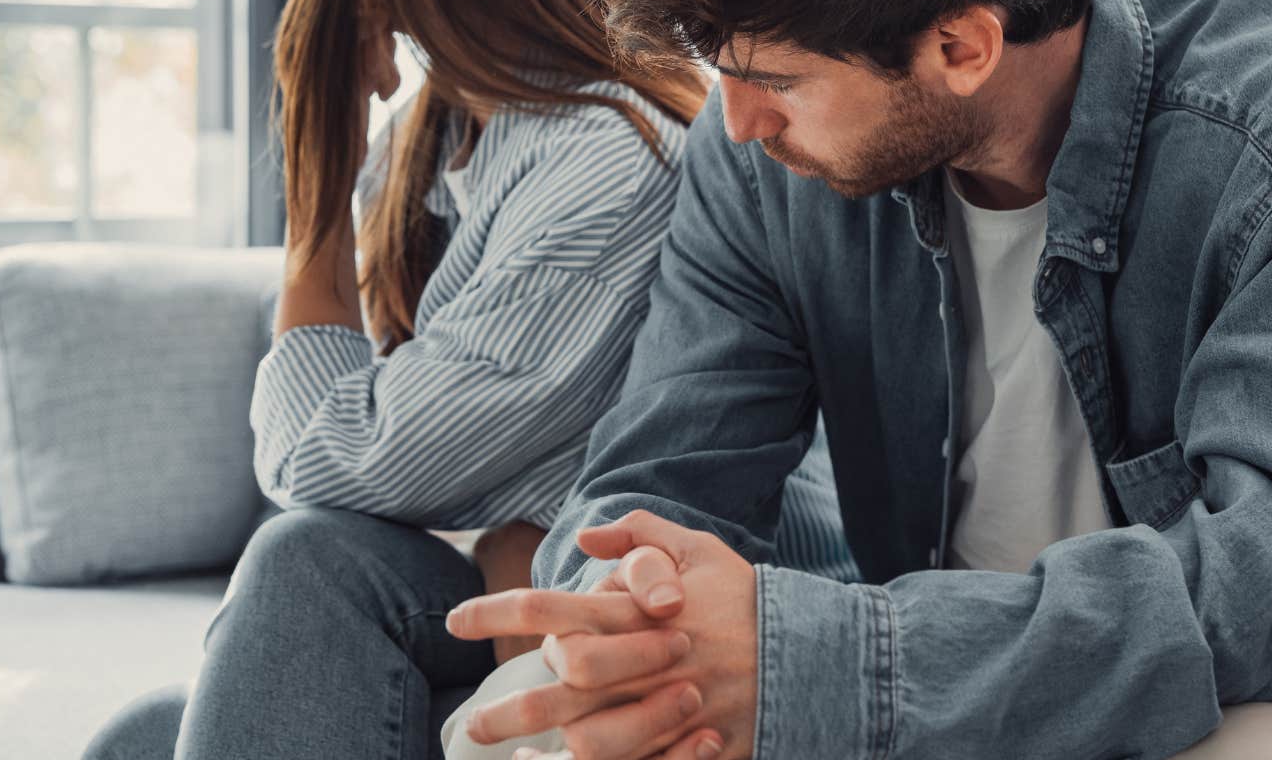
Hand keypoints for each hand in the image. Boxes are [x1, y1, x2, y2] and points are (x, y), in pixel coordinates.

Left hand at [446, 510, 757, 759]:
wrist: (816, 655)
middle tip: (471, 725)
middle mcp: (651, 660)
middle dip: (511, 710)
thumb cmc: (747, 601)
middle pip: (565, 685)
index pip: (555, 605)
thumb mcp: (701, 550)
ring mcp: (674, 708)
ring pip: (595, 740)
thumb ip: (642, 534)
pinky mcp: (694, 747)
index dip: (498, 612)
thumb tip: (584, 535)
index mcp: (642, 611)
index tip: (455, 619)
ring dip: (547, 755)